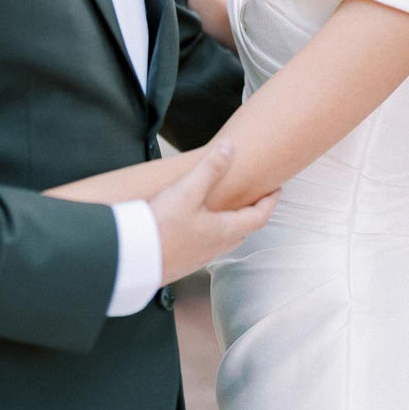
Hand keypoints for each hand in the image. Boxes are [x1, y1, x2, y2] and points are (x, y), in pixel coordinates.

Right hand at [149, 142, 277, 284]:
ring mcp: (199, 257)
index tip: (276, 190)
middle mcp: (216, 247)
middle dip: (252, 212)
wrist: (132, 260)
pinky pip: (205, 244)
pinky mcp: (183, 261)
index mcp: (224, 231)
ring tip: (226, 207)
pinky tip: (195, 224)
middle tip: (255, 197)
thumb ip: (210, 168)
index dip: (270, 201)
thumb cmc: (161, 228)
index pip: (259, 216)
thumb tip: (229, 148)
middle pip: (243, 229)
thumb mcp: (187, 191)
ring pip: (224, 238)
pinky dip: (210, 231)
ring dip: (231, 222)